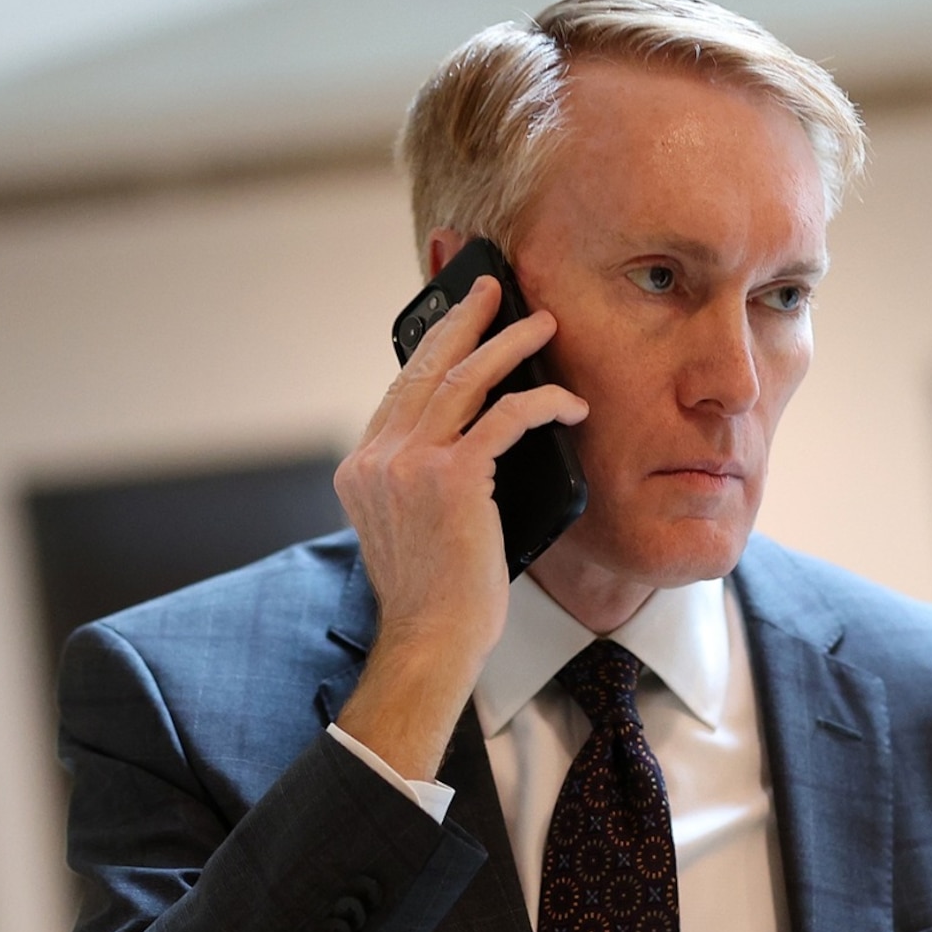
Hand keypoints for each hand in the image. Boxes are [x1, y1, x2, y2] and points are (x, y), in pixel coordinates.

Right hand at [331, 276, 587, 781]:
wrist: (432, 642)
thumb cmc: (437, 598)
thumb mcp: (414, 528)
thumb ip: (423, 480)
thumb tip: (471, 441)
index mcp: (361, 467)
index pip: (400, 391)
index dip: (431, 349)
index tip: (459, 321)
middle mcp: (377, 458)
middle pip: (424, 368)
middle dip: (464, 321)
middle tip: (496, 289)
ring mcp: (408, 465)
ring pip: (464, 380)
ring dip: (509, 346)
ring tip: (542, 324)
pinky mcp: (450, 479)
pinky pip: (504, 419)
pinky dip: (542, 403)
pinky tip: (569, 404)